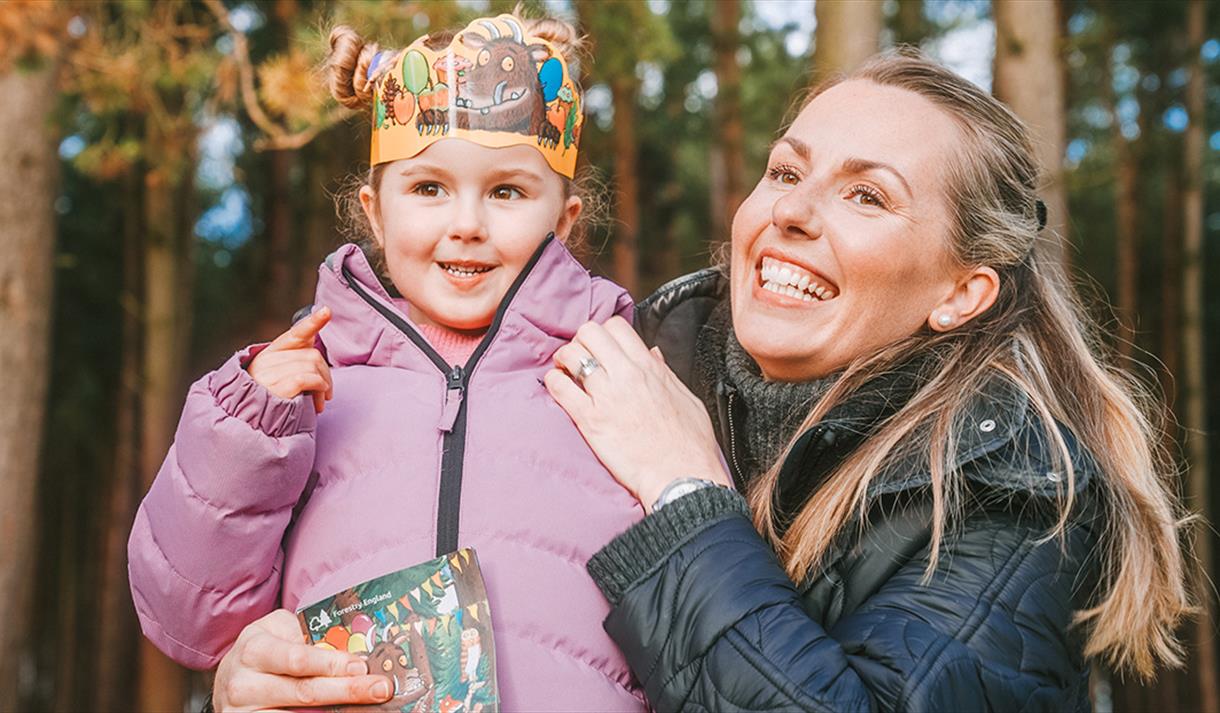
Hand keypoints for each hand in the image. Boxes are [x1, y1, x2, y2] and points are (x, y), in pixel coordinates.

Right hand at [212, 609, 391, 711]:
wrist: (227, 678)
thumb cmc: (262, 649)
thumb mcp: (277, 630)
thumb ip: (304, 633)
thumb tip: (346, 646)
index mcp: (255, 649)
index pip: (298, 659)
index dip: (332, 664)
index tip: (362, 666)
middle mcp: (244, 682)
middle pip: (304, 691)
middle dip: (347, 690)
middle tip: (380, 689)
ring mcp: (243, 711)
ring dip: (335, 712)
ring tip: (365, 708)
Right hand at [248, 307, 333, 413]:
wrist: (253, 428)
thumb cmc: (271, 405)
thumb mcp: (279, 379)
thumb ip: (295, 362)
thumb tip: (315, 348)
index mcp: (268, 354)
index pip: (294, 334)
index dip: (312, 322)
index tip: (327, 311)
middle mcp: (266, 361)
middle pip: (312, 354)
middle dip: (326, 373)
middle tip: (326, 392)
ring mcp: (270, 373)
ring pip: (313, 365)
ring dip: (324, 385)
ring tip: (320, 401)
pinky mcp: (277, 386)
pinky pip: (309, 378)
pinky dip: (319, 388)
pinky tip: (318, 401)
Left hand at [544, 316, 731, 510]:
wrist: (682, 476)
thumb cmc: (688, 444)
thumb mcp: (686, 398)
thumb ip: (666, 372)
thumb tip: (653, 355)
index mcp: (650, 368)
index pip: (617, 327)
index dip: (605, 333)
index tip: (602, 346)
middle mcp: (627, 375)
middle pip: (590, 332)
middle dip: (582, 340)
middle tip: (581, 356)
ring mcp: (607, 396)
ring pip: (572, 354)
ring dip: (565, 359)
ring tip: (566, 371)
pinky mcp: (591, 420)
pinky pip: (560, 388)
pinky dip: (554, 382)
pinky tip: (558, 388)